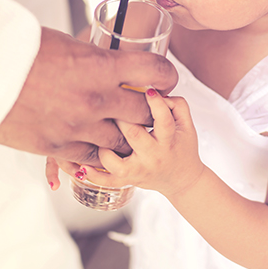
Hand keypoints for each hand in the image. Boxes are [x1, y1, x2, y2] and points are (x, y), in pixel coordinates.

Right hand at [0, 27, 177, 166]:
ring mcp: (78, 127)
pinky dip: (100, 156)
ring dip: (126, 137)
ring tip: (127, 133)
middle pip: (145, 113)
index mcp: (101, 66)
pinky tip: (102, 152)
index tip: (165, 78)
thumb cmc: (17, 48)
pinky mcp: (57, 147)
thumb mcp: (65, 43)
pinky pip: (91, 160)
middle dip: (151, 110)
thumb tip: (107, 59)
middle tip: (151, 108)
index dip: (166, 75)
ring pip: (121, 142)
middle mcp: (96, 99)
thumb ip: (92, 57)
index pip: (155, 72)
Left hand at [48, 90, 204, 198]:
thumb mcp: (187, 124)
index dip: (154, 103)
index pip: (162, 120)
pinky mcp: (127, 180)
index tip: (147, 88)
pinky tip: (80, 163)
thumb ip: (177, 104)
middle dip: (119, 115)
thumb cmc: (182, 147)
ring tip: (93, 128)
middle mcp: (152, 156)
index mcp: (168, 141)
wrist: (181, 179)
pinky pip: (106, 180)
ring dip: (102, 143)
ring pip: (113, 160)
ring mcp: (137, 170)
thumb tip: (156, 90)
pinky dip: (91, 173)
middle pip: (132, 134)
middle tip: (106, 99)